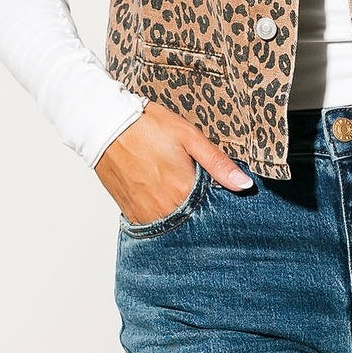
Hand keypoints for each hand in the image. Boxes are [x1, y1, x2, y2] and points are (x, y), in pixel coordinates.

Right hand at [95, 99, 252, 223]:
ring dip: (182, 217)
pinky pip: (153, 226)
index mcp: (183, 191)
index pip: (213, 212)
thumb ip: (218, 164)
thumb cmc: (148, 126)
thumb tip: (245, 184)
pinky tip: (165, 200)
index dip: (221, 207)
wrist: (106, 126)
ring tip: (180, 194)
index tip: (224, 199)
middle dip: (202, 213)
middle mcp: (164, 209)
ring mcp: (145, 214)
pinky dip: (162, 217)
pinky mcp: (130, 213)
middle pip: (193, 222)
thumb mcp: (190, 137)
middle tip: (201, 194)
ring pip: (173, 226)